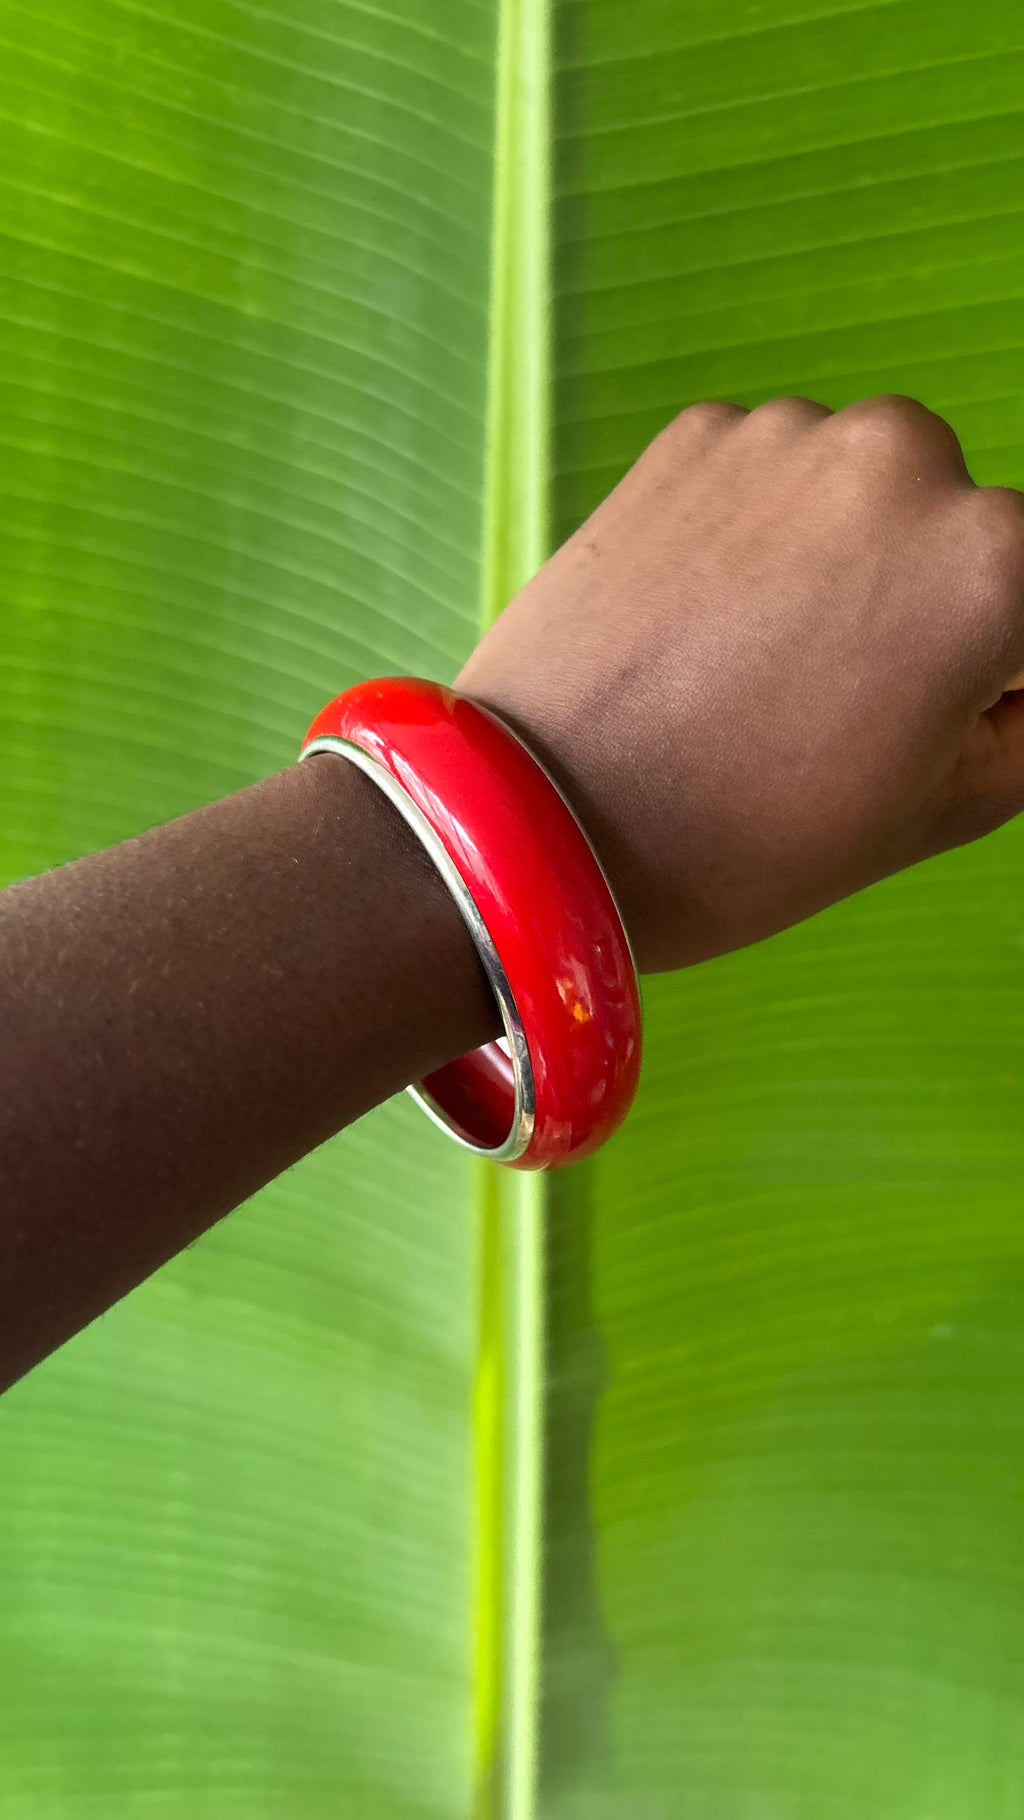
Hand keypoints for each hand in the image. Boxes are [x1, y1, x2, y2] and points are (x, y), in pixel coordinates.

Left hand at [458, 395, 1023, 972]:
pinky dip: (761, 536)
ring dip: (850, 560)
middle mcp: (901, 460)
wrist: (539, 819)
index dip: (1007, 672)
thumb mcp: (943, 808)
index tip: (962, 706)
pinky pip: (773, 479)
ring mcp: (787, 434)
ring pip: (868, 496)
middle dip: (937, 602)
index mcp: (991, 561)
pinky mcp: (695, 435)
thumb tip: (1022, 675)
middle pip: (967, 532)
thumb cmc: (740, 842)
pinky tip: (709, 624)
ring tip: (764, 669)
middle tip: (852, 704)